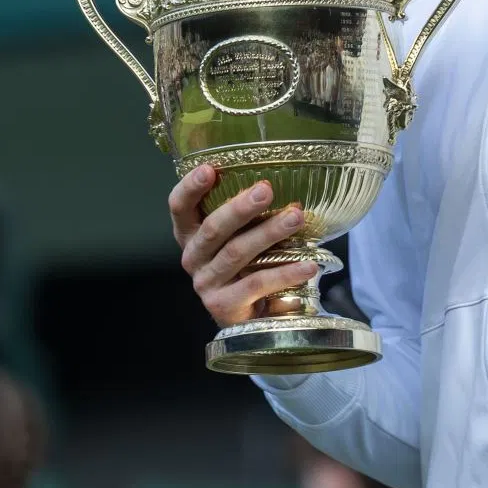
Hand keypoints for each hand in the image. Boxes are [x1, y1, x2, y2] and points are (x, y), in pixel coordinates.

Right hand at [169, 165, 318, 326]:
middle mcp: (193, 258)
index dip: (190, 188)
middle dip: (239, 208)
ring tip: (296, 217)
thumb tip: (286, 184)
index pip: (179, 207)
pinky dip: (285, 273)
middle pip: (212, 229)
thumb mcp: (242, 237)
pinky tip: (308, 265)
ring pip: (236, 253)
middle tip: (266, 190)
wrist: (250, 318)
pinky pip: (256, 284)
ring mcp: (206, 283)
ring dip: (268, 232)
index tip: (209, 169)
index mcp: (191, 235)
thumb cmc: (247, 266)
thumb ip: (249, 216)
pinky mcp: (223, 305)